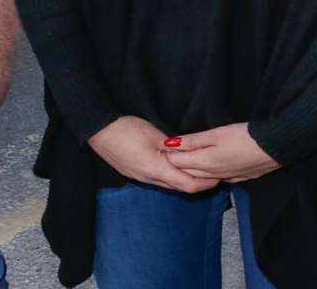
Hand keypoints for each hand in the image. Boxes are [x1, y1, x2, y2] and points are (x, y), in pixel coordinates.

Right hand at [88, 116, 217, 193]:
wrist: (98, 130)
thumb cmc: (127, 129)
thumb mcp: (155, 135)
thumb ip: (174, 148)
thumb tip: (190, 155)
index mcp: (156, 170)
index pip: (188, 185)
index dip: (205, 183)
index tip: (218, 177)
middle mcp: (149, 178)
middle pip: (179, 187)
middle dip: (198, 183)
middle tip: (212, 174)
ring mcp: (140, 177)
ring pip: (168, 184)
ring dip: (183, 179)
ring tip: (197, 169)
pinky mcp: (134, 172)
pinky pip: (157, 179)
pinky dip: (171, 176)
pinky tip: (175, 166)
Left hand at [164, 123, 280, 183]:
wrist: (275, 147)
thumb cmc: (244, 137)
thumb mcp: (216, 134)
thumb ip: (193, 140)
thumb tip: (169, 144)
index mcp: (205, 162)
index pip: (179, 162)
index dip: (167, 156)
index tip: (157, 150)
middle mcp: (214, 174)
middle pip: (189, 172)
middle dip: (176, 166)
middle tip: (165, 157)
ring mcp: (228, 177)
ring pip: (203, 178)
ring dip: (192, 172)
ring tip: (184, 163)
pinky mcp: (240, 176)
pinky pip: (219, 179)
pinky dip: (209, 176)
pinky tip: (209, 172)